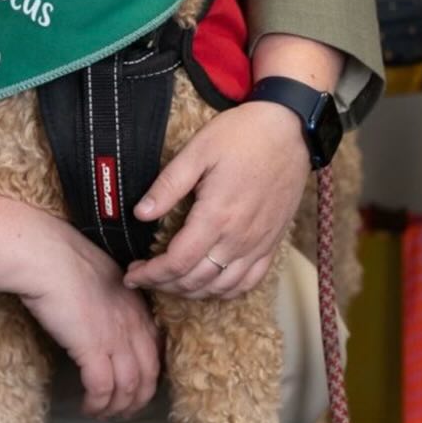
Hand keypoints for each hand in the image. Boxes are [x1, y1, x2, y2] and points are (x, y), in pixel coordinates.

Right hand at [0, 192, 160, 417]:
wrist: (48, 257)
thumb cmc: (65, 261)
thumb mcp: (101, 278)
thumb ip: (109, 300)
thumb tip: (99, 317)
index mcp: (137, 308)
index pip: (156, 351)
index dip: (149, 374)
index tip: (136, 386)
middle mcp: (133, 327)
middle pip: (148, 376)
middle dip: (137, 400)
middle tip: (123, 411)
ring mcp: (115, 339)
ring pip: (128, 388)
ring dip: (116, 407)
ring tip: (102, 413)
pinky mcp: (92, 350)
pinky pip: (102, 389)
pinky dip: (97, 403)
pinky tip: (88, 407)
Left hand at [122, 101, 309, 299]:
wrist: (290, 130)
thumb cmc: (242, 136)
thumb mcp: (198, 151)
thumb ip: (168, 185)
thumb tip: (140, 213)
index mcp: (217, 216)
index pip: (177, 262)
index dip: (151, 274)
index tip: (131, 274)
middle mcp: (239, 237)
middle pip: (197, 280)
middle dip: (164, 285)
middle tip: (143, 277)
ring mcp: (259, 243)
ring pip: (222, 287)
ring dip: (192, 292)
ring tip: (170, 282)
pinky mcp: (272, 242)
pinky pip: (249, 281)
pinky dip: (225, 290)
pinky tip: (209, 284)